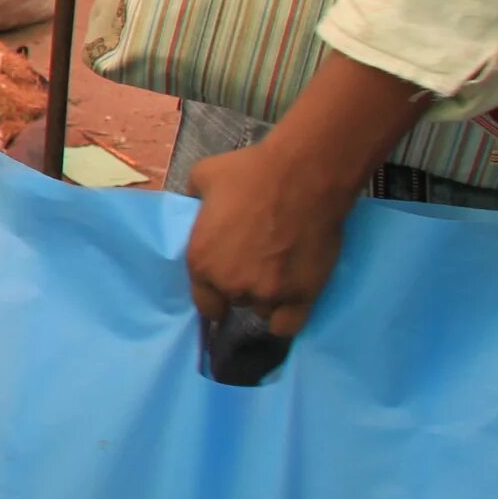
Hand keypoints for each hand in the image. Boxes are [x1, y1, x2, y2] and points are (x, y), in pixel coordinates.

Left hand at [183, 137, 363, 345]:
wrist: (305, 175)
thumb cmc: (252, 173)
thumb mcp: (203, 177)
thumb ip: (193, 199)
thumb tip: (192, 204)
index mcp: (201, 261)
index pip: (203, 301)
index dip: (213, 294)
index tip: (223, 285)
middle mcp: (230, 284)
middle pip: (234, 301)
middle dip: (242, 286)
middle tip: (256, 263)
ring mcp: (267, 293)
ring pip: (262, 310)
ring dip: (267, 297)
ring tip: (278, 273)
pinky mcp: (302, 295)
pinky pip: (289, 325)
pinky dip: (288, 317)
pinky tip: (292, 300)